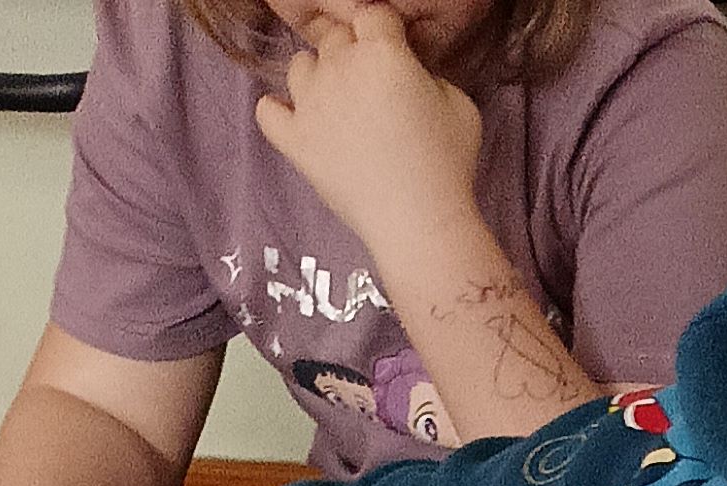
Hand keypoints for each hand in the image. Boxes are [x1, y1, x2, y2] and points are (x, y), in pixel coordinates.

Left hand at [254, 4, 483, 256]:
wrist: (420, 224)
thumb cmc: (447, 166)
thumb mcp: (460, 104)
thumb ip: (429, 75)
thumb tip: (409, 74)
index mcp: (382, 52)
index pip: (373, 16)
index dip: (385, 34)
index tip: (394, 55)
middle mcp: (340, 67)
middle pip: (334, 38)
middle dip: (352, 55)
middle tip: (372, 90)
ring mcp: (311, 104)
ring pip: (300, 66)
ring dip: (317, 78)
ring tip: (337, 106)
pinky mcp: (295, 141)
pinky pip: (267, 111)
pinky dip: (278, 111)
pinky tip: (299, 121)